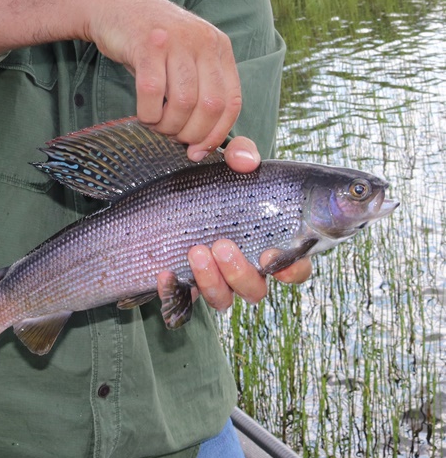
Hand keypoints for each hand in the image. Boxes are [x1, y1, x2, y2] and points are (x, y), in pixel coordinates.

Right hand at [85, 0, 241, 159]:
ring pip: (183, 102)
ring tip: (156, 123)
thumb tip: (209, 145)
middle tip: (172, 137)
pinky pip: (153, 92)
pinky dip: (148, 113)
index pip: (231, 102)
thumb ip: (202, 92)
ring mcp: (176, 41)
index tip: (197, 151)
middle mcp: (203, 41)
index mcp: (219, 48)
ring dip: (167, 125)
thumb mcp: (186, 60)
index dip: (216, 134)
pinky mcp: (147, 44)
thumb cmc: (151, 44)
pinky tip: (143, 113)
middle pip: (210, 105)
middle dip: (191, 133)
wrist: (115, 6)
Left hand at [157, 137, 311, 311]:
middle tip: (221, 245)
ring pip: (223, 299)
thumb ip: (242, 154)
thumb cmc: (211, 180)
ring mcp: (214, 279)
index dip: (290, 270)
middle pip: (255, 289)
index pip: (294, 268)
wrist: (167, 189)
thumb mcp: (227, 161)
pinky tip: (163, 272)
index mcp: (265, 242)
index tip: (269, 256)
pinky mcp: (184, 285)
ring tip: (195, 251)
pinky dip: (173, 293)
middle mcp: (244, 267)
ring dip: (211, 282)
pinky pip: (182, 304)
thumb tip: (246, 161)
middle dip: (240, 272)